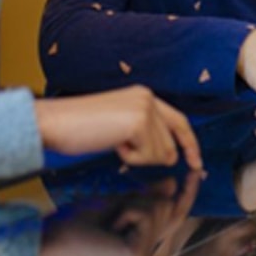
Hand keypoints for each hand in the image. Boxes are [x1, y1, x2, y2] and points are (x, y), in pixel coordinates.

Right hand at [34, 85, 202, 169]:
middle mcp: (148, 97)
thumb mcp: (119, 124)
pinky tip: (112, 143)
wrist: (57, 121)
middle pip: (171, 143)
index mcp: (143, 95)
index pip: (179, 120)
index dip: (190, 143)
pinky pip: (147, 157)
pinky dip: (130, 158)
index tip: (197, 161)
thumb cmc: (80, 125)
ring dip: (136, 156)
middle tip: (121, 147)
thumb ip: (146, 132)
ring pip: (161, 153)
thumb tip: (171, 154)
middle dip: (151, 156)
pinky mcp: (139, 122)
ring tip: (112, 140)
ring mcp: (145, 108)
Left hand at [39, 172, 201, 255]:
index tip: (195, 171)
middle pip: (169, 207)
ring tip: (109, 223)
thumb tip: (171, 182)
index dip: (187, 192)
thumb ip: (143, 197)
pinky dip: (125, 211)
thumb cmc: (74, 229)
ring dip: (131, 204)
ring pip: (157, 207)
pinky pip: (144, 215)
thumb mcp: (113, 206)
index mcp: (143, 240)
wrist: (49, 246)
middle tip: (119, 212)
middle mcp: (149, 251)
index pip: (174, 213)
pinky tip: (110, 226)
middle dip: (144, 198)